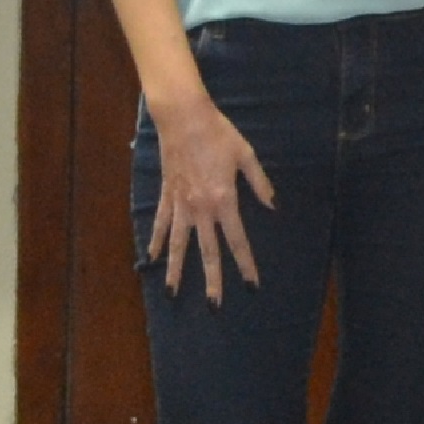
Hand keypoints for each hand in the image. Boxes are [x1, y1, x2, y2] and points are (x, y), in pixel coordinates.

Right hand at [140, 91, 276, 296]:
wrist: (183, 117)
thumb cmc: (218, 133)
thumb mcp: (246, 155)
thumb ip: (259, 183)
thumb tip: (272, 206)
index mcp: (224, 200)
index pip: (237, 240)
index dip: (245, 264)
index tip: (251, 284)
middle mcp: (201, 209)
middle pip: (207, 252)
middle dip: (212, 280)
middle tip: (215, 305)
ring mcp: (180, 205)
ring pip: (178, 245)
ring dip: (177, 271)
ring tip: (173, 293)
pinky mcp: (167, 196)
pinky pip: (160, 224)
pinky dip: (155, 242)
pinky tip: (151, 259)